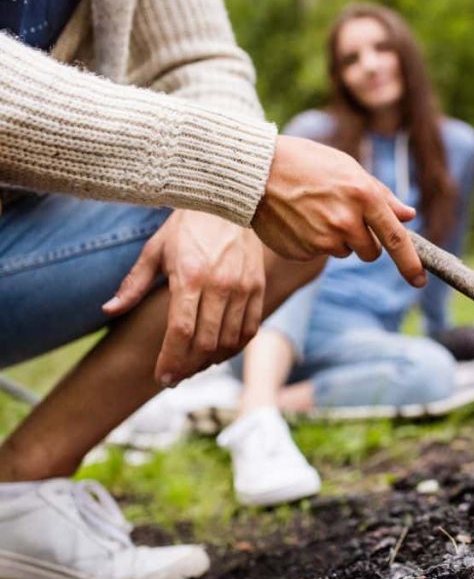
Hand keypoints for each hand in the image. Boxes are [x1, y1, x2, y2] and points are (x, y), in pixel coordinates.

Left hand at [103, 211, 265, 385]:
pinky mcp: (258, 287)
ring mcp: (243, 287)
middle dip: (188, 366)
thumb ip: (133, 284)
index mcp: (190, 276)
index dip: (171, 360)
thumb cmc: (186, 225)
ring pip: (230, 341)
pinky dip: (235, 347)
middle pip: (206, 342)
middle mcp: (220, 285)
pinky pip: (250, 328)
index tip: (162, 377)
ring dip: (211, 360)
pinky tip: (220, 351)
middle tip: (174, 377)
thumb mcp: (154, 250)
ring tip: (194, 365)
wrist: (229, 201)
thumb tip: (109, 311)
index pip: (181, 331)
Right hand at [252, 135, 424, 286]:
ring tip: (315, 211)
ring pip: (344, 253)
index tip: (419, 280)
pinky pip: (319, 254)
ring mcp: (322, 240)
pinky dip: (314, 242)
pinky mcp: (302, 251)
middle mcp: (345, 222)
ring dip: (337, 239)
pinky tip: (299, 220)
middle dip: (364, 240)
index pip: (395, 239)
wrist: (255, 170)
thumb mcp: (349, 168)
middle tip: (342, 216)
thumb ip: (382, 195)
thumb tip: (409, 216)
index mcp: (363, 196)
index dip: (410, 263)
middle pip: (370, 252)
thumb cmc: (306, 163)